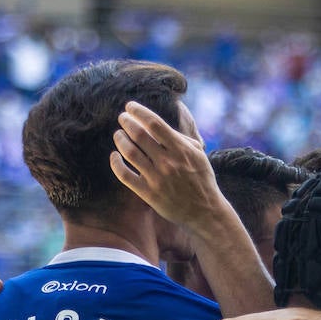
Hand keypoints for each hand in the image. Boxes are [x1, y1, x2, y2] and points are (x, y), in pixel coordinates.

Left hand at [110, 101, 222, 234]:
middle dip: (126, 122)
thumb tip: (160, 126)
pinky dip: (115, 163)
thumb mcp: (199, 155)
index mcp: (181, 150)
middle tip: (122, 118)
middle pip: (138, 134)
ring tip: (118, 134)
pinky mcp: (149, 194)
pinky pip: (125, 175)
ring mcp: (157, 179)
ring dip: (120, 139)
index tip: (130, 106)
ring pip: (129, 152)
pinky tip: (114, 156)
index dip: (138, 111)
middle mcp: (168, 163)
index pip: (154, 123)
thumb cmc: (202, 180)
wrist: (205, 212)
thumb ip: (181, 138)